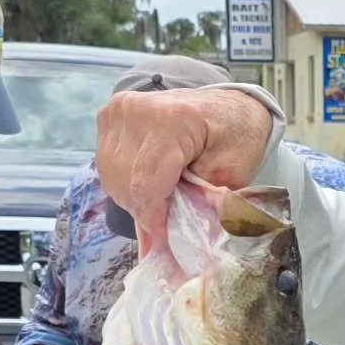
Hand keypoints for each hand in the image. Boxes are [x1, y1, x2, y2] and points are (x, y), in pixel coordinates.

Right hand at [95, 87, 274, 243]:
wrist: (229, 106)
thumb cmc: (236, 137)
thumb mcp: (232, 173)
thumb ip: (201, 201)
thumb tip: (176, 236)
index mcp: (172, 120)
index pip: (146, 184)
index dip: (153, 219)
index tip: (166, 238)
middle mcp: (137, 110)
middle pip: (126, 184)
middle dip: (147, 210)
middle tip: (171, 219)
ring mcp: (118, 110)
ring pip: (112, 178)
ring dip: (135, 197)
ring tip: (163, 197)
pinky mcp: (109, 116)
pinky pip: (108, 166)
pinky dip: (127, 182)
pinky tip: (151, 182)